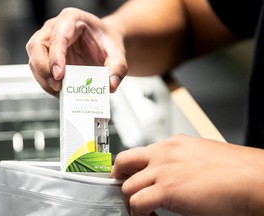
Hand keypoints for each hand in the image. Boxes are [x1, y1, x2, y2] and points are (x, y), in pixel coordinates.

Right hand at [26, 8, 126, 96]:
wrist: (105, 44)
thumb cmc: (107, 43)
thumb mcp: (117, 54)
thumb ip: (118, 68)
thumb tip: (110, 85)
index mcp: (72, 19)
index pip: (57, 36)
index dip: (55, 56)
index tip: (59, 75)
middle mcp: (55, 28)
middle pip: (37, 46)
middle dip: (43, 69)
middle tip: (57, 86)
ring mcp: (48, 42)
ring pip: (34, 59)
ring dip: (43, 78)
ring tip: (59, 92)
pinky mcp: (47, 57)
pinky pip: (40, 70)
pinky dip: (47, 83)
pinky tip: (60, 91)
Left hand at [111, 134, 263, 215]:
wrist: (251, 178)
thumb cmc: (234, 170)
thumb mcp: (201, 156)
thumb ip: (180, 162)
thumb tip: (171, 175)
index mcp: (173, 145)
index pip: (139, 153)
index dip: (130, 168)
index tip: (128, 177)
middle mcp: (164, 153)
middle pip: (124, 161)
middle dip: (119, 177)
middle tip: (123, 191)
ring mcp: (163, 170)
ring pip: (127, 185)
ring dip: (131, 200)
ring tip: (141, 210)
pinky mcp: (167, 189)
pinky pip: (138, 203)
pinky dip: (139, 213)